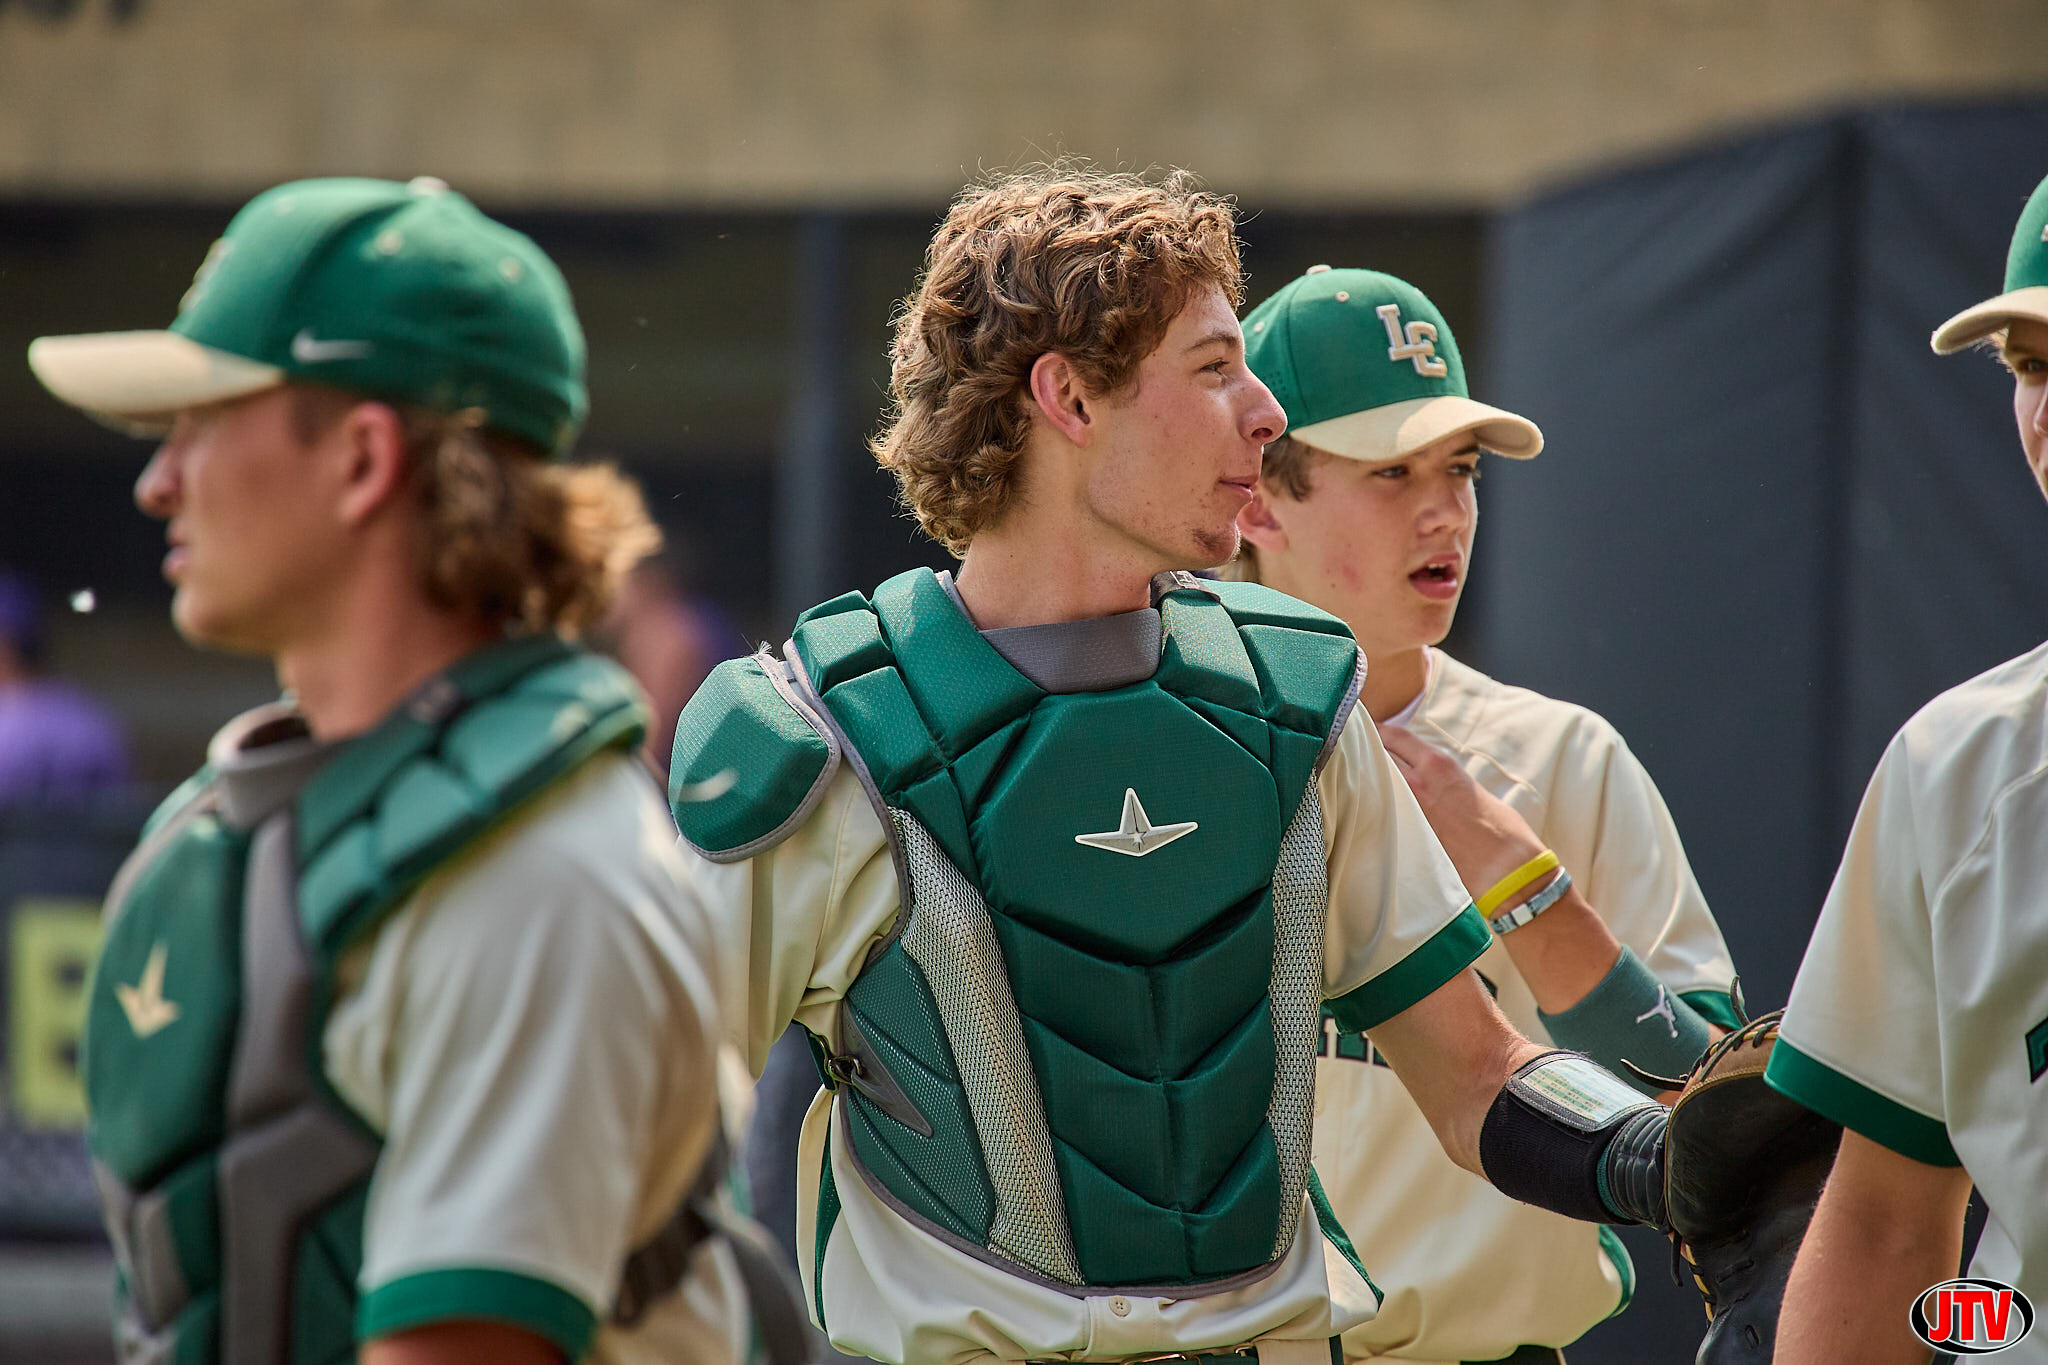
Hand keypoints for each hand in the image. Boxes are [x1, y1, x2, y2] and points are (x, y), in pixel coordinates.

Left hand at [1376, 722, 1547, 902]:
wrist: (1506, 869)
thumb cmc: (1502, 830)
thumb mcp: (1472, 790)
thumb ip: (1445, 779)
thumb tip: (1429, 780)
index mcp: (1438, 765)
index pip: (1396, 736)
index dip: (1378, 731)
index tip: (1369, 730)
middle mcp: (1417, 782)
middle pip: (1378, 754)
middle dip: (1366, 751)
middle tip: (1357, 751)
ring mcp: (1407, 809)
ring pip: (1373, 781)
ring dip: (1367, 776)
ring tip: (1360, 776)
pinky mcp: (1403, 834)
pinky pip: (1380, 810)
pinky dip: (1374, 803)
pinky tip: (1371, 805)